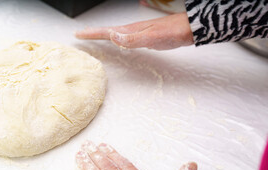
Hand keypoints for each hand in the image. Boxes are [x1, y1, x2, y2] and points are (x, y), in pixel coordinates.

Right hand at [75, 13, 193, 49]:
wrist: (188, 29)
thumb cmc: (171, 33)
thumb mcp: (150, 37)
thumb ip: (132, 39)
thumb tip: (112, 36)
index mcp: (130, 30)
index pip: (106, 31)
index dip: (92, 33)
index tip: (79, 34)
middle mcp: (132, 30)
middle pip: (108, 31)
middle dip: (93, 33)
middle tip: (81, 34)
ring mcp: (139, 33)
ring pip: (115, 34)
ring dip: (103, 35)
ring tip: (94, 36)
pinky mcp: (145, 36)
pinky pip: (125, 38)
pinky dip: (116, 39)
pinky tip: (118, 41)